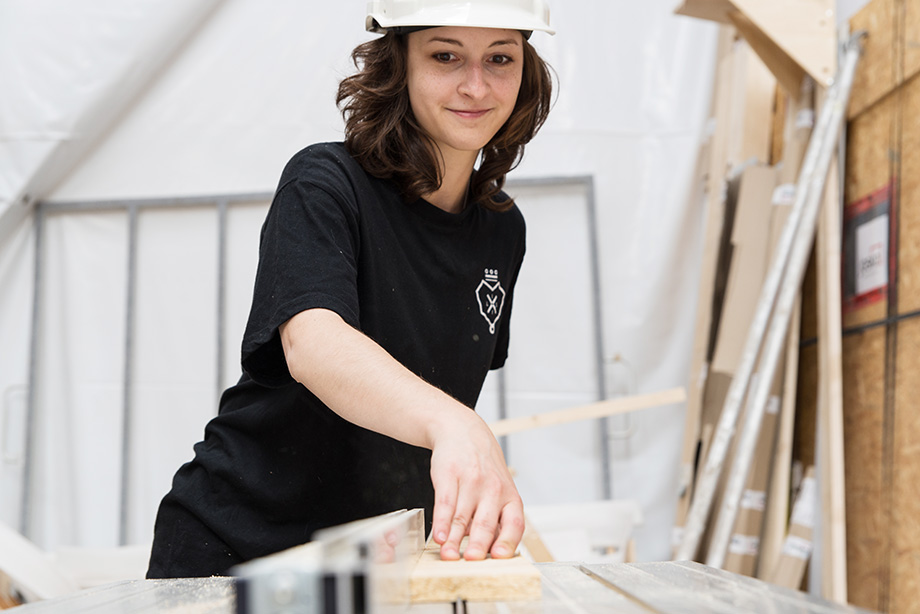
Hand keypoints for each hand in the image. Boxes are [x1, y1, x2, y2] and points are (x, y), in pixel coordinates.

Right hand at [428, 412, 523, 560]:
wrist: (462, 431)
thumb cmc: (482, 468)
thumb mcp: (499, 490)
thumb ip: (496, 519)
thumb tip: (491, 553)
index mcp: (509, 497)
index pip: (514, 524)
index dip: (507, 541)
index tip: (499, 557)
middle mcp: (493, 489)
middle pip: (486, 523)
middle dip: (479, 544)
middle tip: (472, 560)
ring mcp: (471, 481)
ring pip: (462, 517)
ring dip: (454, 539)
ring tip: (449, 556)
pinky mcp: (449, 475)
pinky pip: (445, 503)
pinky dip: (441, 522)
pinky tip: (439, 535)